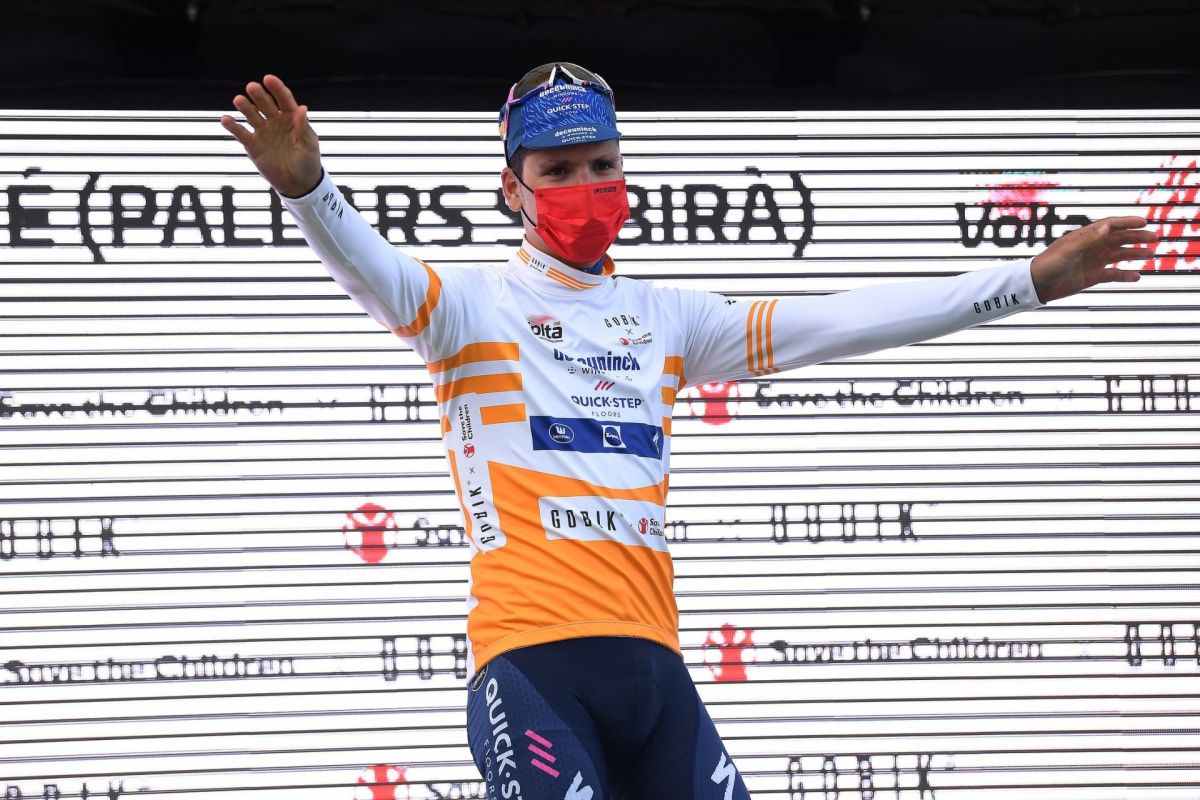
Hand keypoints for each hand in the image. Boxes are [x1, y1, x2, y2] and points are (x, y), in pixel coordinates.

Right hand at [219, 74, 321, 196]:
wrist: (298, 184)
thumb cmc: (308, 162)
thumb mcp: (309, 145)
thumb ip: (303, 128)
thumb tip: (302, 108)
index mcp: (291, 118)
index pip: (284, 99)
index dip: (276, 89)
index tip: (268, 79)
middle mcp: (275, 121)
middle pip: (266, 104)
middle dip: (259, 95)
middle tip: (252, 87)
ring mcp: (263, 132)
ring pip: (252, 115)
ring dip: (245, 107)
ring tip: (238, 100)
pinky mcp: (252, 145)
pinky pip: (241, 133)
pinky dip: (232, 126)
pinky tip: (225, 119)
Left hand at [1029, 216, 1158, 303]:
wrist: (1036, 285)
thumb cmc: (1048, 264)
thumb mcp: (1068, 250)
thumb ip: (1088, 239)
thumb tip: (1106, 226)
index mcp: (1085, 237)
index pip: (1110, 225)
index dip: (1127, 222)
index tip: (1144, 222)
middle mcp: (1091, 247)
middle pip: (1119, 239)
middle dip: (1137, 237)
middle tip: (1154, 238)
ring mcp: (1092, 262)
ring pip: (1118, 256)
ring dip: (1135, 254)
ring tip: (1151, 254)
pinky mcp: (1091, 277)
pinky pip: (1112, 275)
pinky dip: (1124, 275)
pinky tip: (1136, 276)